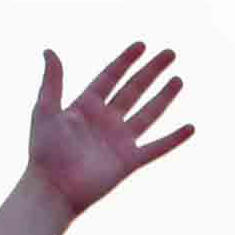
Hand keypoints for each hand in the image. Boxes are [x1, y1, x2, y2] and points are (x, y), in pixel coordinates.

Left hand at [28, 42, 194, 218]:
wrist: (53, 190)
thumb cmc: (44, 152)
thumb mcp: (45, 110)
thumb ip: (52, 81)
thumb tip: (49, 50)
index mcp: (86, 106)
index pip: (110, 76)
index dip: (125, 60)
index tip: (141, 45)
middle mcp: (106, 120)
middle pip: (134, 89)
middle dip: (151, 71)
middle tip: (169, 53)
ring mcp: (119, 140)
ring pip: (148, 113)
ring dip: (164, 97)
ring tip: (179, 80)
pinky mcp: (129, 161)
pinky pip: (157, 147)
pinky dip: (174, 139)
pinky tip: (190, 128)